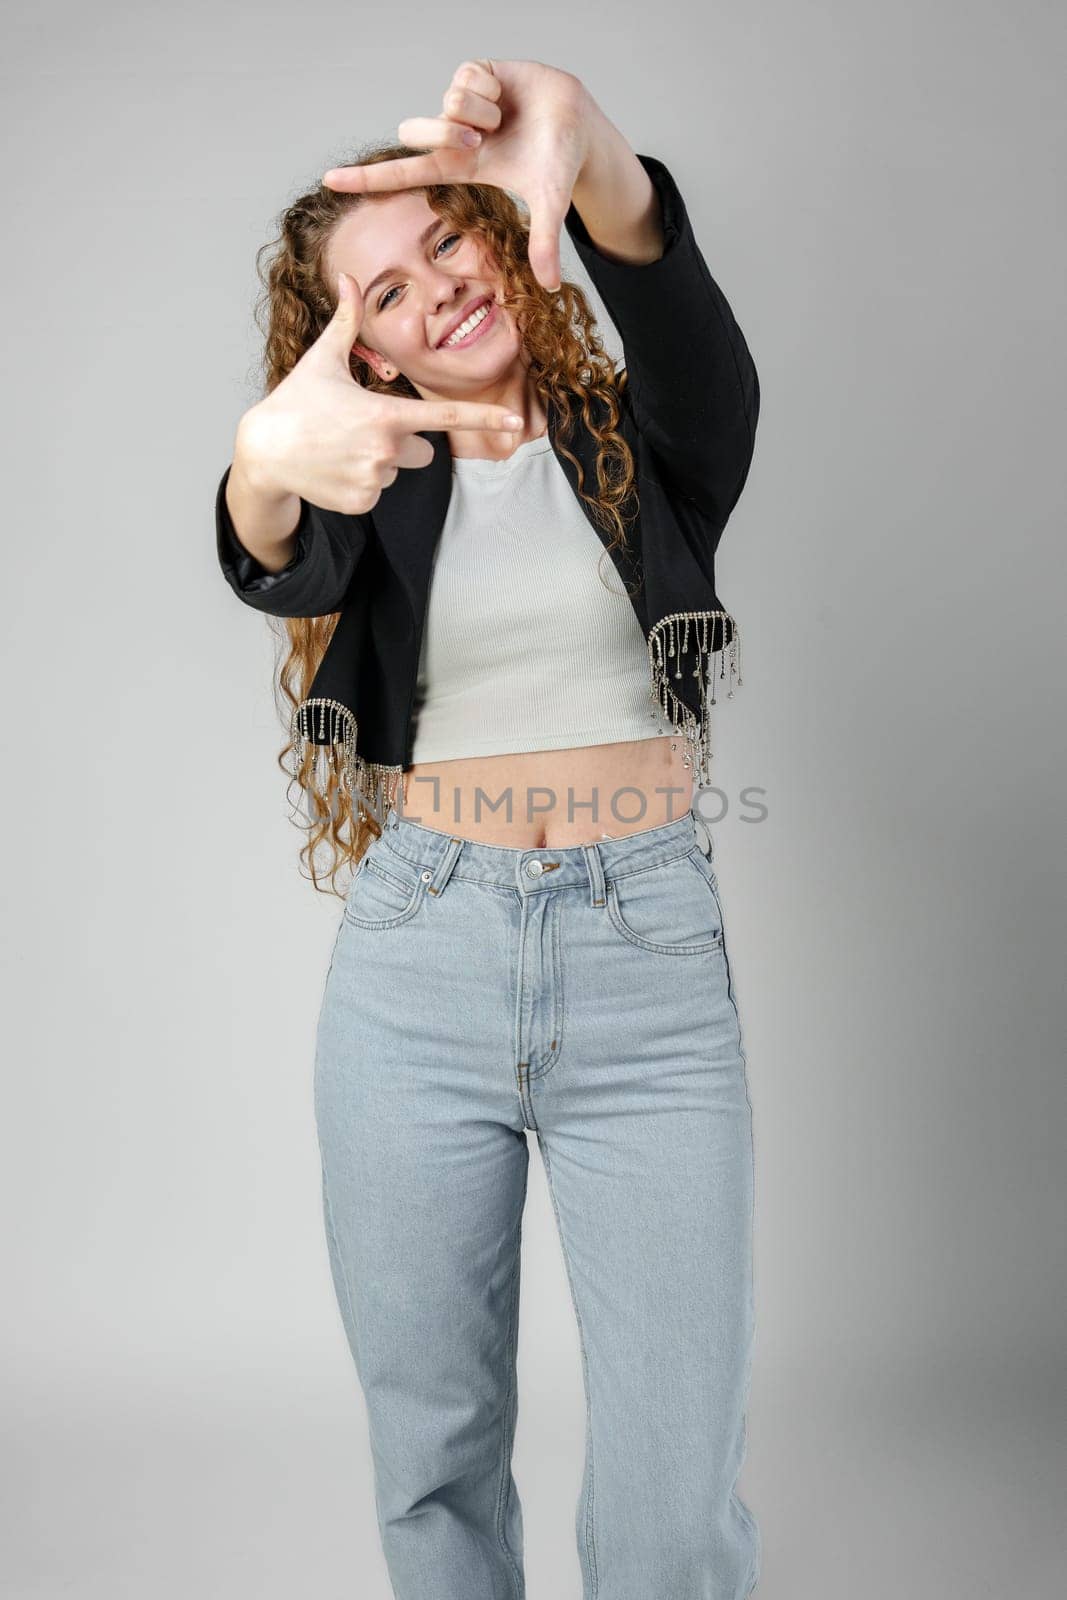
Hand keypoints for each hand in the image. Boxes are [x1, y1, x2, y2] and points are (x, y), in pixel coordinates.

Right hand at [237, 272, 524, 514]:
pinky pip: (378, 492)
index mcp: (384, 413)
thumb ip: (347, 322)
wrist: (263, 451)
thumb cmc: (296, 401)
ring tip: (341, 449)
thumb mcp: (322, 360)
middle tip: (361, 431)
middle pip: (425, 452)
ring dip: (379, 463)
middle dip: (403, 443)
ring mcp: (374, 479)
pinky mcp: (362, 502)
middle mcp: (385, 450)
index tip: (513, 423)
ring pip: (399, 472)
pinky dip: (361, 484)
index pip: (445, 416)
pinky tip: (334, 469)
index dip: (483, 418)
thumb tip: (350, 277)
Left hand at [322, 59, 593, 292]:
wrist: (582, 122)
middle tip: (482, 140)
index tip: (328, 181)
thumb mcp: (550, 203)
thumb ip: (544, 244)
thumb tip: (550, 287)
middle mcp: (453, 135)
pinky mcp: (474, 73)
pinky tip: (508, 94)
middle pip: (415, 131)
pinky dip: (491, 87)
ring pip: (446, 103)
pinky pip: (466, 77)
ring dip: (480, 113)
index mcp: (460, 167)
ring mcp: (461, 104)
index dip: (367, 178)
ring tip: (504, 118)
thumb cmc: (560, 162)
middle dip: (446, 134)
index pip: (403, 173)